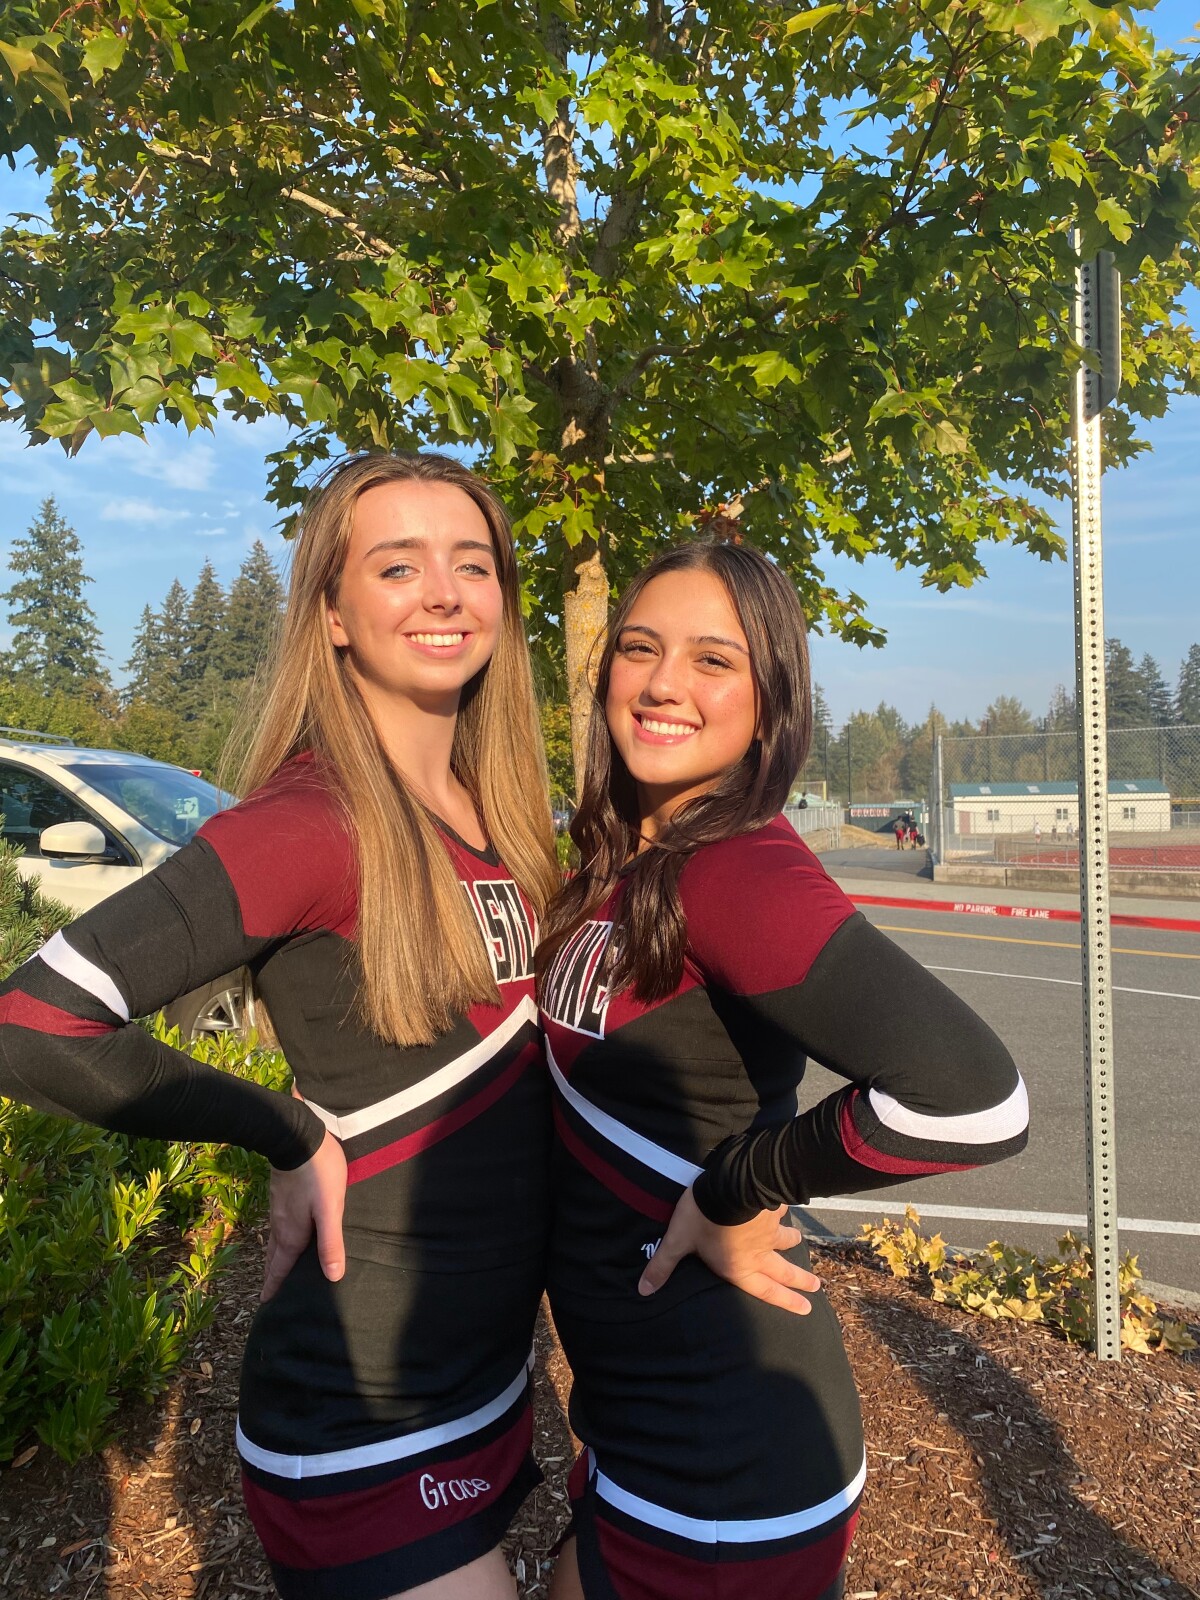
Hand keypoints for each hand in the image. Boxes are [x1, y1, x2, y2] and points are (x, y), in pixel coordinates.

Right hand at [261, 1130, 347, 1302]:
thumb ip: (331, 1242)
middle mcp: (281, 1223)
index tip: (265, 1302)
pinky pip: (278, 1223)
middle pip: (275, 1255)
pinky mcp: (280, 1192)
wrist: (296, 1135)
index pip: (281, 1266)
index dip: (275, 1284)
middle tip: (268, 1291)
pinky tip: (286, 1231)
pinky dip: (279, 1236)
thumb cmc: (318, 1174)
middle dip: (272, 1273)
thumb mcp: (330, 1209)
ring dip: (275, 1255)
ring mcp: (278, 1207)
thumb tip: (333, 1276)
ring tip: (277, 1266)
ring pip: (275, 1238)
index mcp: (292, 1233)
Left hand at [637, 1187, 819, 1314]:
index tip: (807, 1308)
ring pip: (783, 1239)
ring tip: (799, 1243)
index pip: (766, 1290)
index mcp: (740, 1267)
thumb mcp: (678, 1241)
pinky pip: (780, 1211)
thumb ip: (663, 1265)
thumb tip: (644, 1290)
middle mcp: (759, 1252)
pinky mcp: (772, 1207)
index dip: (786, 1301)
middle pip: (783, 1270)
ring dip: (791, 1243)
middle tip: (817, 1287)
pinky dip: (783, 1212)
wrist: (730, 1185)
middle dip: (799, 1280)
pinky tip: (783, 1207)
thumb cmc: (703, 1218)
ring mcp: (769, 1229)